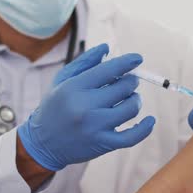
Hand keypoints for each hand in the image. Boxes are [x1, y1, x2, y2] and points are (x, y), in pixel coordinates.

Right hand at [17, 44, 155, 171]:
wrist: (42, 143)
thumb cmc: (55, 106)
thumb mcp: (63, 79)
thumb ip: (85, 62)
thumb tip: (107, 48)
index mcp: (74, 88)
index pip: (108, 70)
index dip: (127, 62)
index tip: (138, 58)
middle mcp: (85, 107)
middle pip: (123, 88)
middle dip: (131, 81)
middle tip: (129, 81)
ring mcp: (95, 127)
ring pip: (130, 108)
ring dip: (135, 100)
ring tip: (130, 98)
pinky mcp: (103, 144)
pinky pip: (132, 137)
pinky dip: (145, 128)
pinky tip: (150, 120)